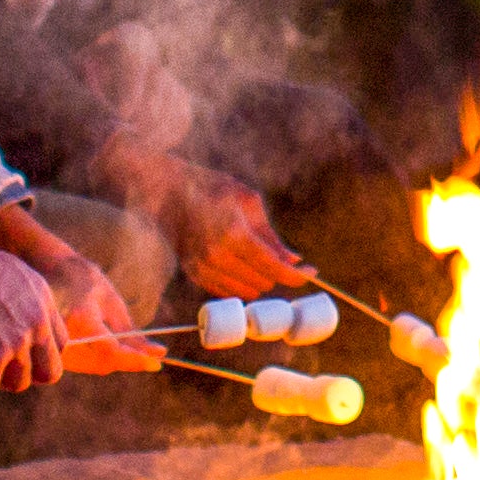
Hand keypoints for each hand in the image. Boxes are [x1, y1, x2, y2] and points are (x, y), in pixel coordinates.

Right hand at [0, 208, 149, 369]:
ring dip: (117, 358)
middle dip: (129, 359)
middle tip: (148, 351)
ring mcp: (56, 348)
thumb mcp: (111, 300)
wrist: (46, 271)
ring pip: (96, 366)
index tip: (157, 363)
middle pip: (105, 363)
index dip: (135, 360)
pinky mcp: (54, 352)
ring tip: (125, 339)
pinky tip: (109, 341)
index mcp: (80, 318)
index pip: (111, 351)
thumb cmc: (83, 280)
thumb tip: (158, 354)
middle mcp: (64, 337)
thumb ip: (132, 331)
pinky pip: (86, 363)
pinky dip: (103, 357)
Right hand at [0, 241, 73, 394]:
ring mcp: (16, 342)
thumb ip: (22, 300)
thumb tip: (16, 323)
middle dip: (26, 375)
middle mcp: (36, 323)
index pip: (61, 344)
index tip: (18, 355)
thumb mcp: (8, 272)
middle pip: (50, 372)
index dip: (39, 354)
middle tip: (0, 369)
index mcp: (43, 300)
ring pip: (18, 384)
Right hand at [102, 145, 312, 296]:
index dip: (297, 276)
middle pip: (263, 283)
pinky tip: (241, 263)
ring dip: (259, 280)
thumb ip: (271, 236)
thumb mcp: (248, 201)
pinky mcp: (193, 274)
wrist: (167, 191)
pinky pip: (227, 291)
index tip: (312, 274)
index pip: (274, 268)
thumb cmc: (212, 188)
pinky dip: (240, 282)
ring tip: (259, 258)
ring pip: (246, 291)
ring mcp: (202, 268)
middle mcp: (216, 256)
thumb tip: (293, 261)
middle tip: (281, 258)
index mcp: (234, 234)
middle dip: (277, 273)